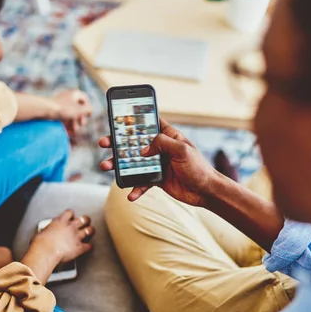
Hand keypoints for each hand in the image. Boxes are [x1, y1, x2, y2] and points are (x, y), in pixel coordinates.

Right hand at [31, 210, 94, 262]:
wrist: (46, 251)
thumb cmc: (41, 243)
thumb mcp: (43, 231)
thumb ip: (49, 230)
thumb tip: (47, 233)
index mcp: (61, 221)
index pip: (70, 213)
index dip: (71, 214)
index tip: (71, 216)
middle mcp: (71, 227)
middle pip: (83, 219)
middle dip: (86, 220)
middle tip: (86, 221)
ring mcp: (77, 237)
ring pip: (89, 230)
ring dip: (91, 231)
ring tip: (91, 231)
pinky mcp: (80, 247)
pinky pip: (89, 246)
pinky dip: (90, 246)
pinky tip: (90, 247)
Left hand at [52, 89, 92, 135]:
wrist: (45, 110)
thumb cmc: (64, 109)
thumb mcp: (80, 110)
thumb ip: (88, 110)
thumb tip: (90, 111)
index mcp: (74, 94)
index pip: (85, 99)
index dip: (87, 108)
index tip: (87, 115)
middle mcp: (68, 98)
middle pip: (78, 109)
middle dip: (80, 119)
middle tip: (80, 125)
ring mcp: (61, 104)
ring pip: (70, 115)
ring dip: (74, 124)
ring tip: (72, 131)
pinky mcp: (54, 111)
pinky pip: (63, 118)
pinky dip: (66, 125)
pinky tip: (67, 132)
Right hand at [99, 118, 219, 205]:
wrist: (205, 191)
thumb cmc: (198, 167)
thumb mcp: (182, 150)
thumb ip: (162, 144)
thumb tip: (143, 150)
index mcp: (168, 136)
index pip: (149, 122)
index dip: (135, 118)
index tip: (119, 116)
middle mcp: (160, 148)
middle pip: (135, 143)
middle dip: (118, 143)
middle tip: (104, 143)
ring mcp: (157, 164)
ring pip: (133, 163)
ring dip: (119, 166)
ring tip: (106, 166)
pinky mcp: (157, 180)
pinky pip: (141, 183)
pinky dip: (135, 188)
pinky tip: (130, 194)